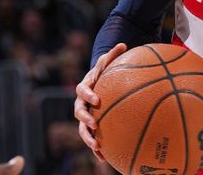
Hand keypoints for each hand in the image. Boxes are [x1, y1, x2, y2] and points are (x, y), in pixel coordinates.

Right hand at [73, 43, 126, 159]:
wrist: (97, 83)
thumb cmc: (104, 71)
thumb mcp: (107, 61)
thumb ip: (113, 54)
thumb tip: (123, 44)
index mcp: (84, 87)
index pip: (83, 90)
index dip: (88, 95)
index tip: (96, 99)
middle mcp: (81, 103)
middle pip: (79, 113)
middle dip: (85, 120)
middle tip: (94, 125)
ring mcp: (84, 116)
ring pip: (82, 129)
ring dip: (88, 138)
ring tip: (97, 146)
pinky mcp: (90, 126)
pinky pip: (92, 138)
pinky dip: (96, 149)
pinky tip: (104, 159)